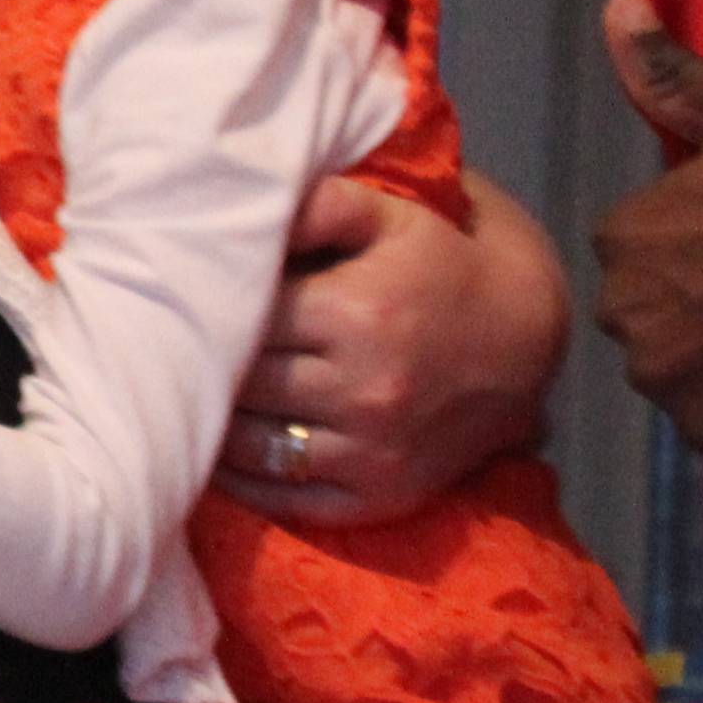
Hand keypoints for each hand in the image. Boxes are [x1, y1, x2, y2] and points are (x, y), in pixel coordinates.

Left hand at [223, 173, 569, 526]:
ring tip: (193, 397)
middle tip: (179, 350)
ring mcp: (372, 451)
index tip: (189, 300)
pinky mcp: (378, 496)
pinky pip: (286, 498)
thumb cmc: (439, 267)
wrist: (522, 340)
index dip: (209, 307)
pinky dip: (246, 480)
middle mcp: (364, 389)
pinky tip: (222, 452)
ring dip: (216, 422)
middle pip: (239, 384)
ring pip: (251, 445)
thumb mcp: (389, 217)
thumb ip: (318, 204)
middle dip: (205, 363)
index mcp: (355, 314)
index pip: (241, 317)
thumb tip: (244, 205)